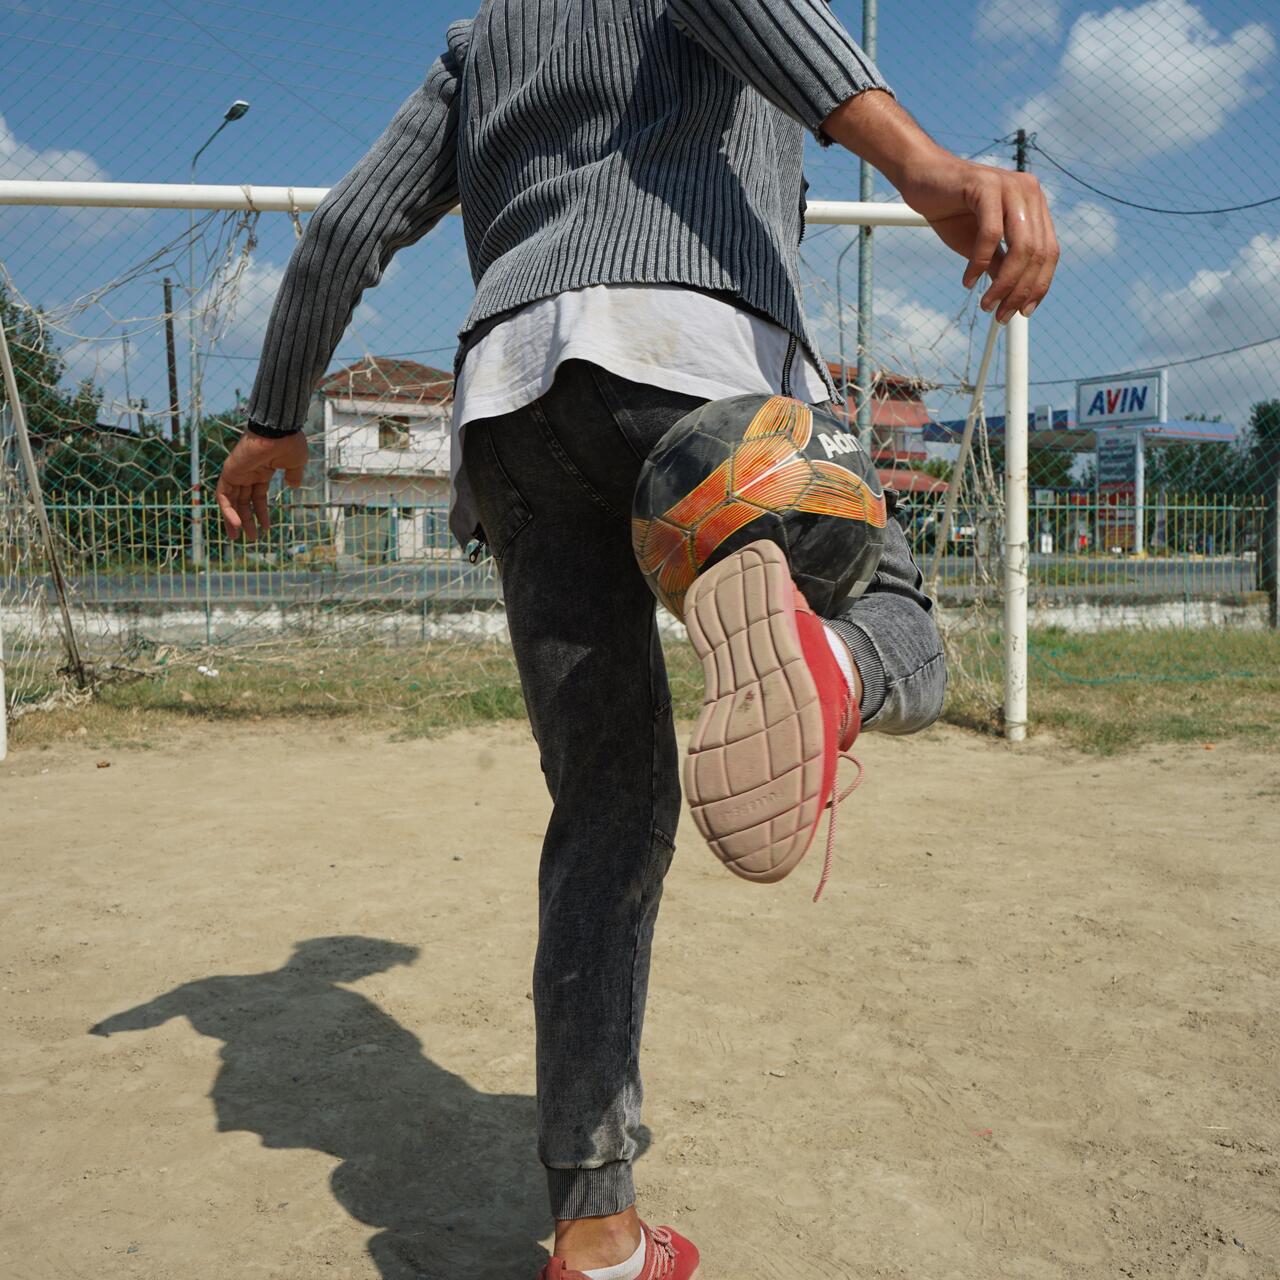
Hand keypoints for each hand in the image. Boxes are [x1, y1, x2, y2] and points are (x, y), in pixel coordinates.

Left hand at [215, 430, 307, 540]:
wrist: (278, 430)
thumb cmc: (289, 443)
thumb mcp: (296, 464)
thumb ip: (293, 475)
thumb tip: (293, 486)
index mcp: (262, 471)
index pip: (257, 496)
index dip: (262, 513)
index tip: (266, 528)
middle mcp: (247, 473)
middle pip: (242, 501)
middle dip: (245, 520)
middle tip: (250, 537)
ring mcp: (237, 472)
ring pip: (230, 501)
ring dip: (233, 519)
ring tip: (238, 537)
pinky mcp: (229, 472)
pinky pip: (223, 495)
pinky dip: (227, 510)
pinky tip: (236, 525)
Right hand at [822, 91, 1059, 322]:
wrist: (922, 179)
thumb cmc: (951, 212)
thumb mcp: (980, 246)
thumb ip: (1000, 265)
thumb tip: (1013, 297)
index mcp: (1034, 206)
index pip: (1049, 252)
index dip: (1039, 285)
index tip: (1023, 312)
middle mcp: (1029, 193)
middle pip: (1037, 253)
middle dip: (1020, 291)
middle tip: (1000, 314)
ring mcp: (1010, 186)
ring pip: (1020, 246)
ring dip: (1004, 283)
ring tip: (986, 304)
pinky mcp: (987, 186)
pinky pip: (991, 234)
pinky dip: (979, 263)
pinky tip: (968, 280)